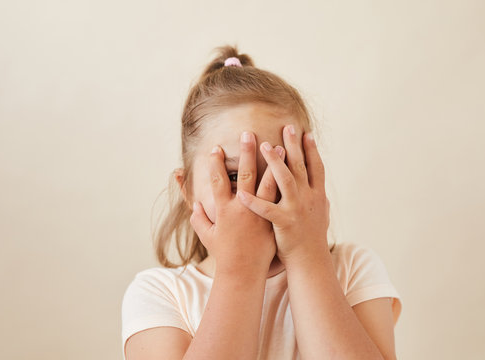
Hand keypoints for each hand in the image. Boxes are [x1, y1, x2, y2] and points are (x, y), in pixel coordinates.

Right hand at [189, 131, 285, 274]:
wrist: (243, 273)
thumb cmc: (224, 254)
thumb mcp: (206, 235)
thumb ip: (197, 217)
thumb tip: (191, 203)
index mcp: (224, 210)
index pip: (217, 181)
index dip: (215, 165)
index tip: (216, 149)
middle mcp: (242, 209)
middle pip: (245, 175)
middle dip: (246, 153)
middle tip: (248, 133)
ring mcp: (260, 214)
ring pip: (268, 183)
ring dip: (273, 163)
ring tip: (279, 144)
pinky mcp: (274, 220)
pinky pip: (282, 198)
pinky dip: (286, 183)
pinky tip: (293, 171)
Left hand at [236, 125, 329, 265]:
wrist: (311, 262)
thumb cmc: (313, 239)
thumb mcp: (322, 216)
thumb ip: (319, 200)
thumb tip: (321, 189)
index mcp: (316, 195)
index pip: (316, 167)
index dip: (311, 150)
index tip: (305, 133)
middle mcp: (309, 198)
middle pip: (300, 167)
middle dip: (293, 146)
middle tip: (287, 127)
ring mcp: (297, 209)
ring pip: (285, 180)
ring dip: (274, 162)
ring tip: (263, 145)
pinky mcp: (284, 222)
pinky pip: (266, 209)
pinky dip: (254, 202)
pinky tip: (242, 194)